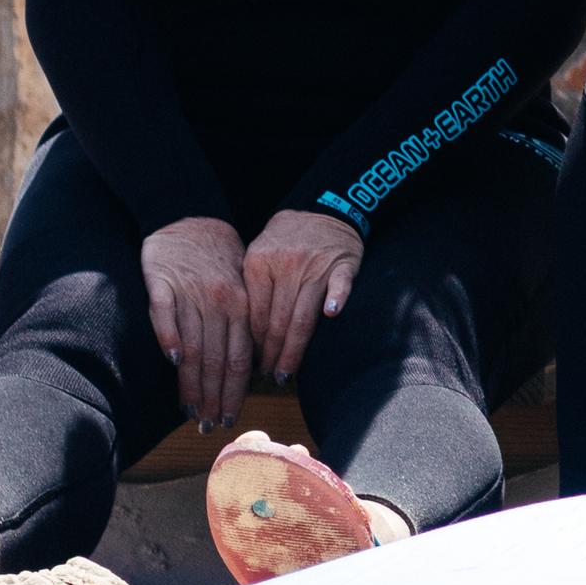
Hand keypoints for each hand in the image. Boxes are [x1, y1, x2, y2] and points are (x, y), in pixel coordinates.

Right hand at [141, 215, 253, 429]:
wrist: (188, 219)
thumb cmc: (216, 260)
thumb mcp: (238, 290)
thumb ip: (238, 326)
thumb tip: (241, 370)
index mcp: (240, 307)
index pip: (239, 359)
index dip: (234, 391)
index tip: (229, 417)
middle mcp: (218, 303)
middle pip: (217, 359)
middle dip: (214, 397)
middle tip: (209, 426)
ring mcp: (190, 293)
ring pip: (193, 344)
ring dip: (192, 381)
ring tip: (190, 410)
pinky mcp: (162, 282)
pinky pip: (166, 314)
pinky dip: (170, 337)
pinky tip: (172, 361)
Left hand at [242, 207, 362, 383]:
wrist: (323, 207)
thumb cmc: (286, 239)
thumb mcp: (259, 256)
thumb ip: (252, 290)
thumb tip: (242, 337)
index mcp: (258, 264)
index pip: (255, 316)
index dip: (254, 346)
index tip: (253, 367)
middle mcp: (285, 265)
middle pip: (278, 321)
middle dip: (273, 354)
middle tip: (271, 377)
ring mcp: (316, 264)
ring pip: (303, 314)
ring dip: (296, 347)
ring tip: (288, 371)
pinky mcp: (343, 263)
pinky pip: (339, 284)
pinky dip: (336, 298)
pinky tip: (332, 314)